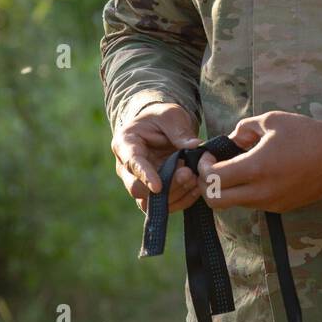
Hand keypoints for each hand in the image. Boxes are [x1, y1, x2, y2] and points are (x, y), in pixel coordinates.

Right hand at [111, 102, 203, 216]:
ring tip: (194, 178)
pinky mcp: (152, 193)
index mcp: (125, 143)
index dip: (144, 176)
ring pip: (150, 202)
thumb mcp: (171, 115)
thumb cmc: (161, 118)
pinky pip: (164, 205)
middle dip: (165, 186)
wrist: (161, 128)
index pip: (131, 163)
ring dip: (174, 195)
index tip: (158, 186)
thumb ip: (180, 131)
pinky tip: (196, 187)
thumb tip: (196, 146)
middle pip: (137, 189)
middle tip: (188, 173)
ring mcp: (138, 182)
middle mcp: (126, 167)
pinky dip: (181, 200)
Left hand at [197, 111, 321, 214]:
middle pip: (215, 202)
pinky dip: (246, 192)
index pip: (212, 179)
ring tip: (238, 167)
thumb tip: (231, 140)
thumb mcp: (271, 120)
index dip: (203, 167)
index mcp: (255, 168)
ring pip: (234, 203)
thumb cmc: (306, 134)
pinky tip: (258, 174)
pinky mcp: (281, 208)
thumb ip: (244, 129)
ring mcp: (271, 203)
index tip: (209, 155)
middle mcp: (260, 192)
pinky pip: (253, 204)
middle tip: (213, 168)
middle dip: (207, 186)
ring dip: (228, 189)